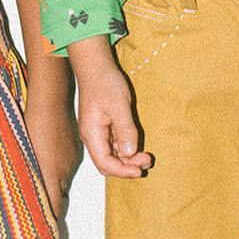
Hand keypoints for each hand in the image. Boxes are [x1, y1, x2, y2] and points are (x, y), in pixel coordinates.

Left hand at [23, 89, 81, 216]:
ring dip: (53, 187)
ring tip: (39, 190)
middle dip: (50, 206)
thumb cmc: (32, 124)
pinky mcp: (73, 150)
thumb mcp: (23, 152)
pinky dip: (58, 172)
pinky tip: (46, 164)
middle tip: (37, 214)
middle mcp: (64, 171)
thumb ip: (24, 177)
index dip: (49, 223)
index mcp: (51, 173)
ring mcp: (71, 160)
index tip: (45, 235)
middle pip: (59, 197)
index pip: (54, 207)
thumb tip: (18, 194)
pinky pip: (66, 168)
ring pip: (63, 182)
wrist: (50, 100)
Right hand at [68, 36, 152, 177]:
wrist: (96, 66)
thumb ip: (125, 129)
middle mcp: (92, 137)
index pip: (104, 163)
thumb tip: (130, 152)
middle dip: (127, 167)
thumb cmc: (105, 82)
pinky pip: (114, 145)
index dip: (122, 172)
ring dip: (129, 159)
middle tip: (147, 160)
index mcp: (92, 133)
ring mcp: (97, 133)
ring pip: (112, 156)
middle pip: (107, 164)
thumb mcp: (118, 104)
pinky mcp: (104, 127)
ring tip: (146, 156)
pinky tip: (138, 145)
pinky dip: (126, 149)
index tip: (139, 171)